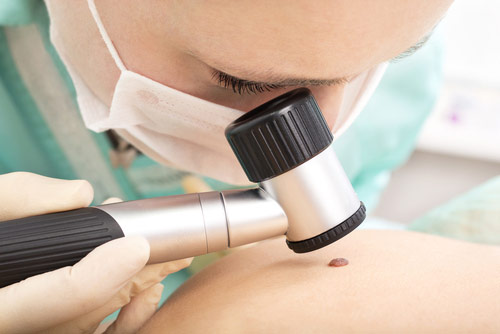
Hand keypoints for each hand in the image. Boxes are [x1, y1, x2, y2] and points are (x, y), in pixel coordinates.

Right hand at [0, 172, 191, 333]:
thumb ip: (19, 198)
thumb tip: (81, 194)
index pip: (56, 296)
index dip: (100, 273)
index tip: (137, 242)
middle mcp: (18, 326)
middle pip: (87, 309)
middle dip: (138, 274)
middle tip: (176, 244)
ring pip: (95, 326)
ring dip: (138, 291)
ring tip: (169, 259)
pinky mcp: (49, 332)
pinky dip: (128, 321)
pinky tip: (149, 295)